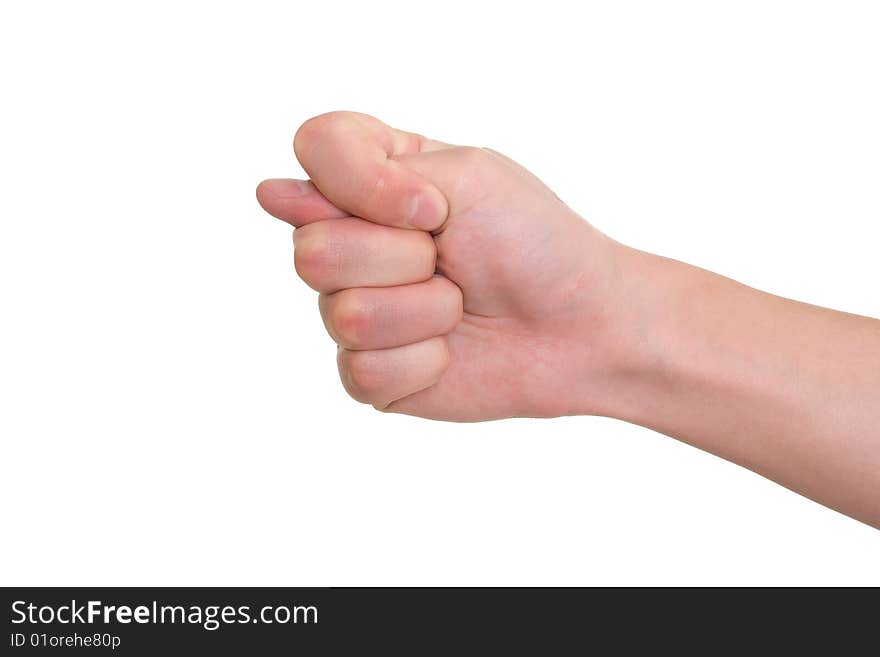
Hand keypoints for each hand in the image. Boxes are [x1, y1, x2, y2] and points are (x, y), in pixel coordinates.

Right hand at [257, 112, 632, 420]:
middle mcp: (353, 242)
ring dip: (423, 311)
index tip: (430, 209)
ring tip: (458, 306)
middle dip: (402, 259)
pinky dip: (424, 361)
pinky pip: (362, 370)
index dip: (362, 185)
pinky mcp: (369, 373)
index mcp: (375, 181)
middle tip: (451, 262)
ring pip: (342, 314)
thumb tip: (270, 194)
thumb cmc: (533, 242)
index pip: (313, 150)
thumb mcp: (464, 176)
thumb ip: (366, 173)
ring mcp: (355, 310)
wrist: (581, 327)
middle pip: (312, 250)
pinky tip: (450, 351)